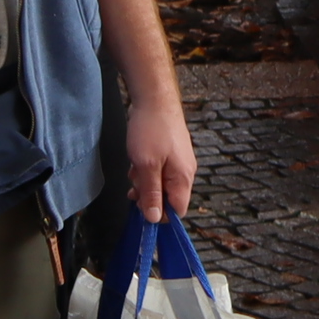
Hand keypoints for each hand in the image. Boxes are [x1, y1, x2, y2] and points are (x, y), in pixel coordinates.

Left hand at [125, 91, 197, 222]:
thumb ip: (151, 193)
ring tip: (134, 170)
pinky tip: (137, 161)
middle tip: (134, 186)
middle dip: (148, 197)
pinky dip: (146, 171)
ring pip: (161, 185)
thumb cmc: (151, 130)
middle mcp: (184, 172)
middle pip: (168, 198)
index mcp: (183, 178)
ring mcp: (178, 161)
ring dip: (145, 183)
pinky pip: (158, 172)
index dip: (159, 214)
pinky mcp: (170, 153)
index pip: (178, 210)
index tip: (141, 206)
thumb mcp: (146, 166)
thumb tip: (154, 219)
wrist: (154, 98)